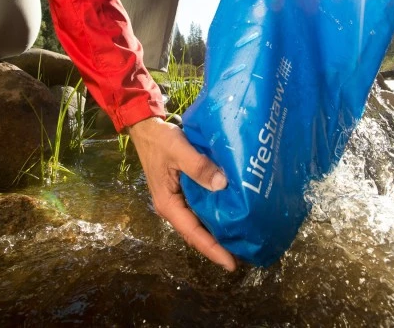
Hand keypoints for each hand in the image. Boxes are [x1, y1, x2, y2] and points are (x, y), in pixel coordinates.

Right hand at [128, 116, 236, 270]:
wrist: (147, 128)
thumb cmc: (160, 140)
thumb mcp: (178, 149)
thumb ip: (198, 166)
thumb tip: (222, 185)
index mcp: (168, 204)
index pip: (193, 233)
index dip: (212, 249)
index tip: (231, 264)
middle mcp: (173, 208)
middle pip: (198, 233)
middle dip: (219, 246)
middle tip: (247, 254)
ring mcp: (178, 201)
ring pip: (200, 223)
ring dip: (218, 232)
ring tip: (243, 239)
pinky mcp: (184, 191)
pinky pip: (201, 209)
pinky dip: (216, 215)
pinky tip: (233, 214)